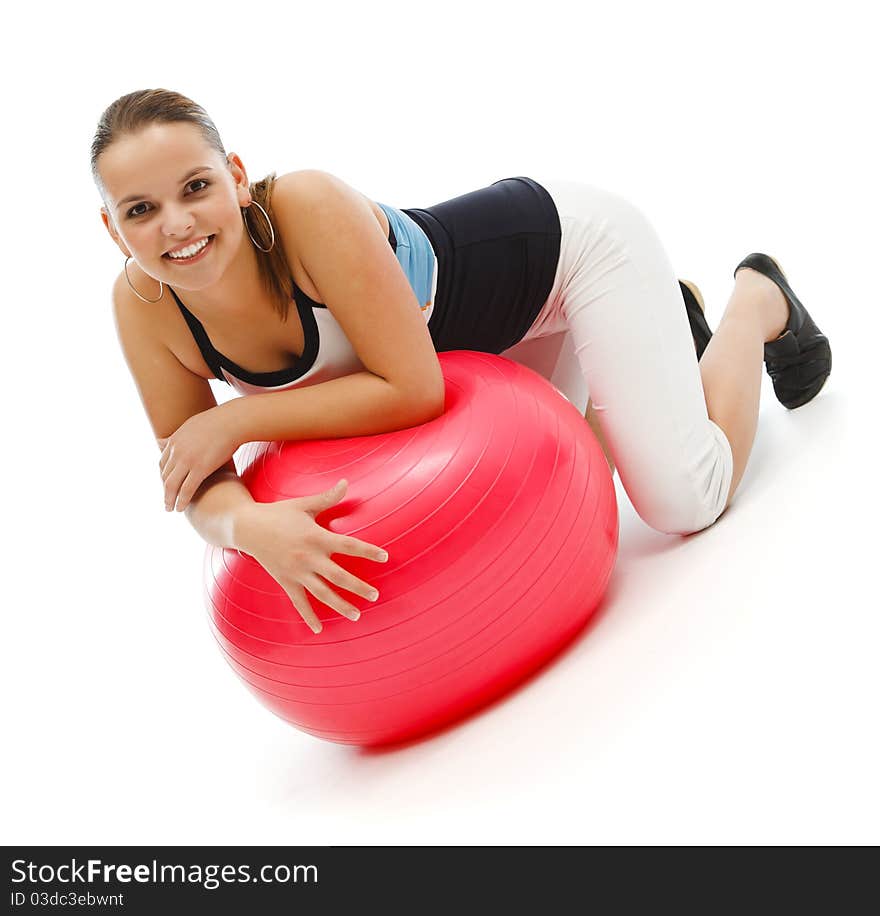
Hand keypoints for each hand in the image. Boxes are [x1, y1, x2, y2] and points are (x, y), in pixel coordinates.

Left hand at [158, 405, 238, 512]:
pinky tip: (180, 508)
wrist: (233, 421)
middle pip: (165, 476)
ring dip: (169, 499)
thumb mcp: (193, 426)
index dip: (164, 477)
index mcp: (174, 440)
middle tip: (167, 501)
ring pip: (171, 485)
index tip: (168, 485)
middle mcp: (176, 451)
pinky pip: (186, 489)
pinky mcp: (200, 469)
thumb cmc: (220, 421)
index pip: (163, 463)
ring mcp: (187, 460)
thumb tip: (166, 440)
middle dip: (165, 490)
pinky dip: (182, 501)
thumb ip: (179, 436)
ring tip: (170, 509)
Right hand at [236, 479, 388, 633]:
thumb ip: (328, 497)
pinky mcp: (285, 581)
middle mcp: (308, 557)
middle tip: (376, 595)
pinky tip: (319, 630)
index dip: (368, 551)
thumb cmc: (279, 513)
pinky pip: (299, 603)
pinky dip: (308, 617)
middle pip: (339, 576)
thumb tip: (346, 482)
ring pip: (322, 594)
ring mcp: (296, 572)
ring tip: (357, 615)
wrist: (247, 527)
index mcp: (316, 537)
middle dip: (358, 587)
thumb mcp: (304, 504)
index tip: (386, 557)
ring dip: (340, 605)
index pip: (349, 545)